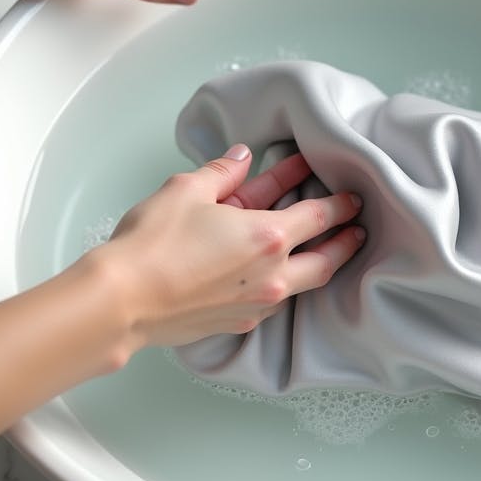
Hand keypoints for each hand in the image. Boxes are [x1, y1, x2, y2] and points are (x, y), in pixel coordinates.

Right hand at [93, 145, 365, 347]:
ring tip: (324, 255)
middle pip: (326, 260)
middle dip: (345, 243)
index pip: (319, 216)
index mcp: (269, 235)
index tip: (352, 197)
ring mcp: (257, 304)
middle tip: (357, 230)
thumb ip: (222, 172)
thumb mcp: (187, 190)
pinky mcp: (237, 323)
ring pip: (302, 285)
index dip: (339, 203)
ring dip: (316, 267)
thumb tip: (241, 157)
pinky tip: (273, 278)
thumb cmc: (153, 244)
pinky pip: (272, 303)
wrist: (123, 300)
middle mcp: (272, 274)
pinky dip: (281, 286)